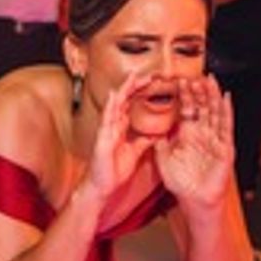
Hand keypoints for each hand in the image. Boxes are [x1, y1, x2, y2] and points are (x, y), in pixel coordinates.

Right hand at [84, 72, 156, 203]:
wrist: (102, 187)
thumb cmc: (114, 170)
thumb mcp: (135, 153)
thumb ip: (144, 141)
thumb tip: (158, 133)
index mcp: (120, 128)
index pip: (129, 104)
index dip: (139, 92)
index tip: (151, 81)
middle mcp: (112, 126)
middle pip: (123, 100)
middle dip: (134, 86)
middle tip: (147, 74)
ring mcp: (106, 131)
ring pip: (115, 105)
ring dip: (124, 91)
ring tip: (133, 77)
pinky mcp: (102, 139)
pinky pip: (106, 120)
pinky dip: (110, 107)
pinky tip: (113, 96)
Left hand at [155, 76, 234, 208]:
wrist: (194, 200)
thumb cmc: (182, 183)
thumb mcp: (164, 160)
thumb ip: (160, 145)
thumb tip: (153, 133)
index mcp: (188, 135)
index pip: (187, 110)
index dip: (184, 96)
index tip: (179, 80)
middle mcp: (203, 135)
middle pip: (202, 108)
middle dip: (199, 92)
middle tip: (195, 74)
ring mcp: (215, 140)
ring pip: (215, 113)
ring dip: (213, 97)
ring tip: (211, 80)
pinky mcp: (225, 148)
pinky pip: (226, 127)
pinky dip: (227, 113)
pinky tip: (226, 99)